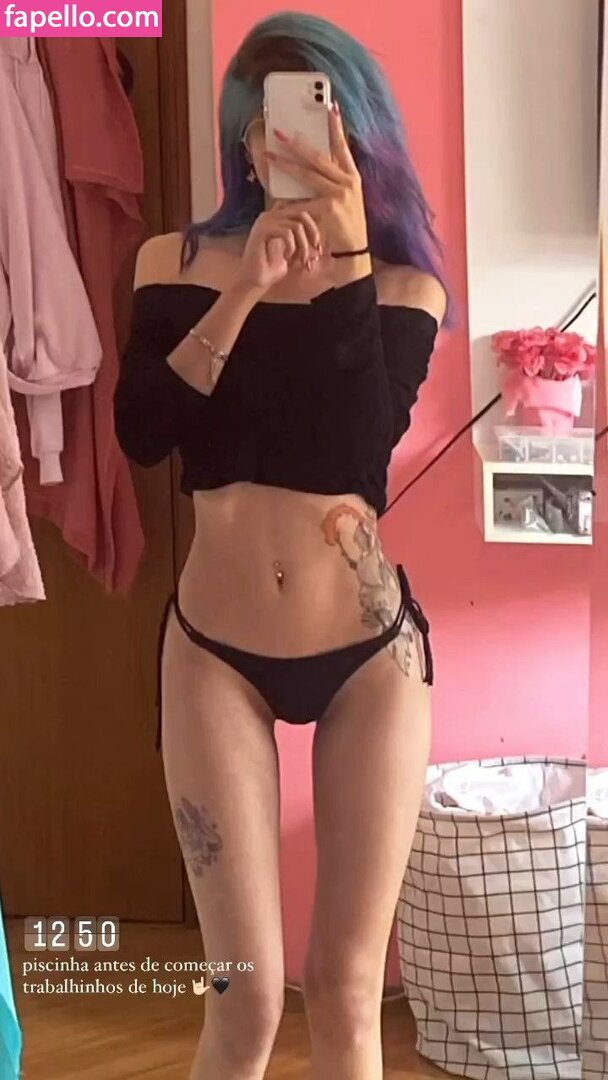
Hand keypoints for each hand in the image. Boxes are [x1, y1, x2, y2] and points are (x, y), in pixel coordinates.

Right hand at [236, 204, 322, 291]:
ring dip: (303, 246)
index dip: (314, 228)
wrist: (255, 281)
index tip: (318, 248)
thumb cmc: (273, 268)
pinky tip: (286, 258)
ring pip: (296, 225)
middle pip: (302, 214)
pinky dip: (292, 248)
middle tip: (313, 253)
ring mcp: (265, 221)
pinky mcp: (262, 230)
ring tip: (299, 261)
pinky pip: (287, 233)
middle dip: (312, 235)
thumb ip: (303, 239)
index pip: (302, 212)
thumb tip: (319, 238)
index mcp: (277, 217)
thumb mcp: (293, 251)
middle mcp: (270, 215)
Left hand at [265, 102, 368, 252]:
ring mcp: (339, 195)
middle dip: (298, 143)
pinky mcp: (329, 208)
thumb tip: (310, 164)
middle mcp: (348, 182)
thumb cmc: (347, 226)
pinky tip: (275, 201)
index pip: (343, 147)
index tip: (330, 108)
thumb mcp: (346, 199)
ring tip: (271, 156)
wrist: (354, 252)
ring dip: (286, 164)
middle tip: (281, 132)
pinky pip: (303, 202)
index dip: (336, 127)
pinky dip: (288, 203)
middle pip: (319, 157)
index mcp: (353, 177)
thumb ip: (333, 182)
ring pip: (307, 175)